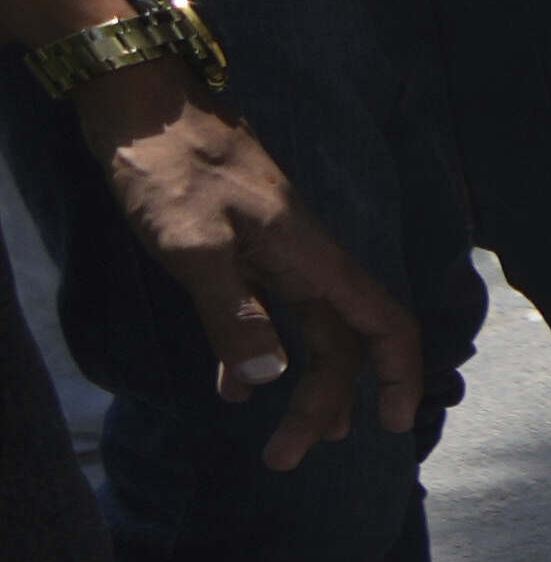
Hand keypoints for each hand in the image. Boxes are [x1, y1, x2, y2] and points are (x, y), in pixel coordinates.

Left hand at [75, 81, 428, 464]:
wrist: (139, 102)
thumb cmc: (170, 165)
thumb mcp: (193, 245)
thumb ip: (232, 312)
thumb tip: (270, 377)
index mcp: (312, 259)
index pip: (384, 325)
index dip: (400, 376)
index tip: (391, 427)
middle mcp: (306, 262)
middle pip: (341, 346)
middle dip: (324, 406)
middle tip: (284, 459)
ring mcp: (275, 256)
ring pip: (309, 334)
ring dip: (301, 388)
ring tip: (280, 438)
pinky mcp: (241, 251)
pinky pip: (265, 316)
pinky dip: (256, 356)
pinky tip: (232, 385)